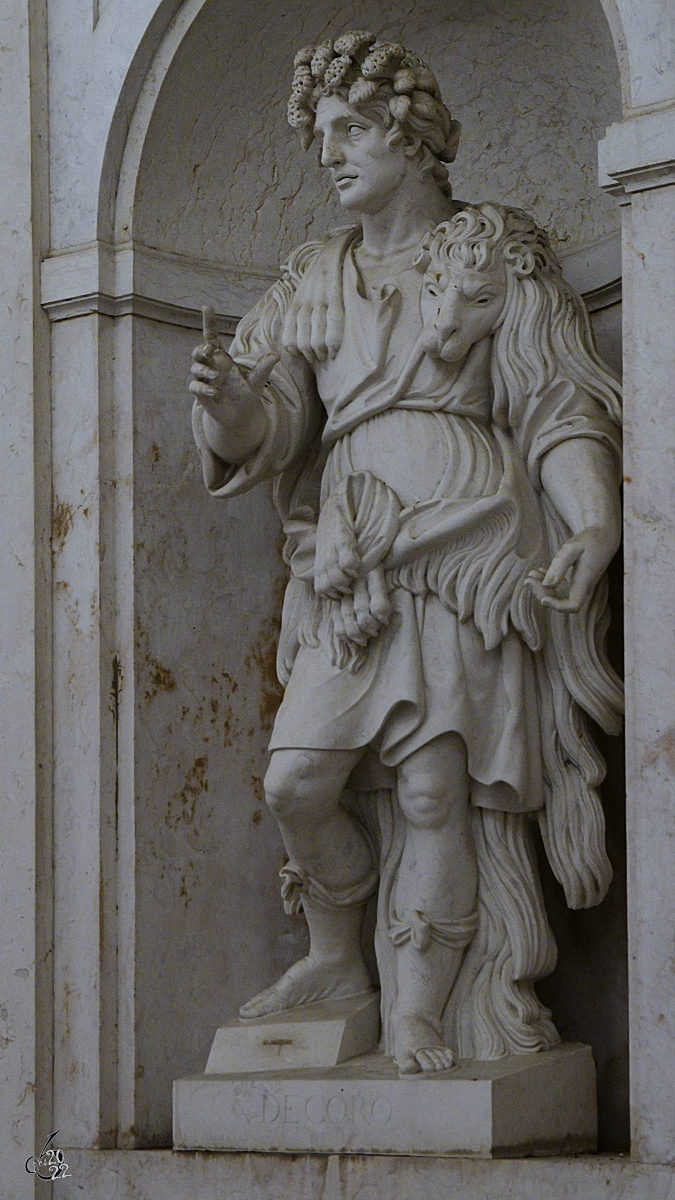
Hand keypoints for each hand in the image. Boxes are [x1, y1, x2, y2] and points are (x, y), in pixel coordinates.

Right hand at [189, 305, 276, 448]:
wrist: (242, 415)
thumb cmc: (247, 392)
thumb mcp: (258, 379)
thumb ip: (264, 366)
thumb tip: (276, 354)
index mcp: (222, 357)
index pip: (211, 335)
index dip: (208, 321)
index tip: (206, 306)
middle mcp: (211, 366)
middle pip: (197, 351)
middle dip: (200, 350)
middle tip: (210, 351)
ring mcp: (204, 380)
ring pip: (195, 368)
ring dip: (204, 370)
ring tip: (216, 377)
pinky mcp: (201, 394)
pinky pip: (195, 387)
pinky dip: (203, 388)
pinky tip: (215, 392)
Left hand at [527, 526, 615, 612]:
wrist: (603, 535)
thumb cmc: (589, 539)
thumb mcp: (572, 548)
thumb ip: (559, 566)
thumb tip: (547, 584)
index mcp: (585, 581)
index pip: (573, 605)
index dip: (557, 606)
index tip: (543, 599)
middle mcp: (583, 587)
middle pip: (561, 602)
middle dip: (542, 594)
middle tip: (528, 579)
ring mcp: (579, 585)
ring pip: (559, 595)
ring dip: (542, 587)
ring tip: (532, 573)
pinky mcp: (576, 580)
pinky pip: (560, 588)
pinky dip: (547, 582)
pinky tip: (540, 571)